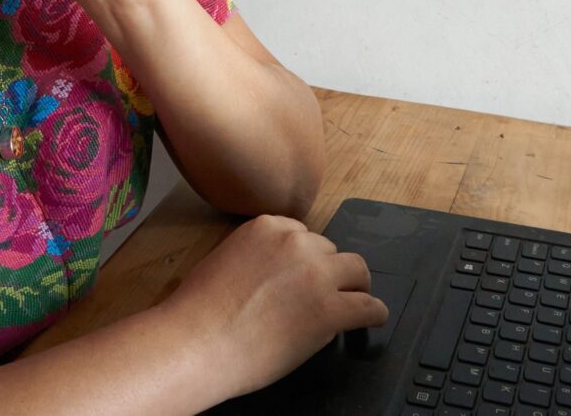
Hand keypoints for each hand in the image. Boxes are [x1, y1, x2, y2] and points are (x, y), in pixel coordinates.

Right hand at [158, 214, 389, 400]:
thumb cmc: (198, 312)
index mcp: (267, 228)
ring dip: (355, 286)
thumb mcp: (225, 260)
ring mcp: (316, 275)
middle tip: (322, 294)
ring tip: (355, 301)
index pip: (303, 234)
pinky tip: (373, 319)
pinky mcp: (329, 310)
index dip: (306, 258)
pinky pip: (368, 306)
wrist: (197, 342)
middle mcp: (296, 243)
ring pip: (356, 270)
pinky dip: (373, 313)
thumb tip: (276, 274)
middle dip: (327, 272)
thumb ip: (257, 256)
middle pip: (330, 250)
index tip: (306, 273)